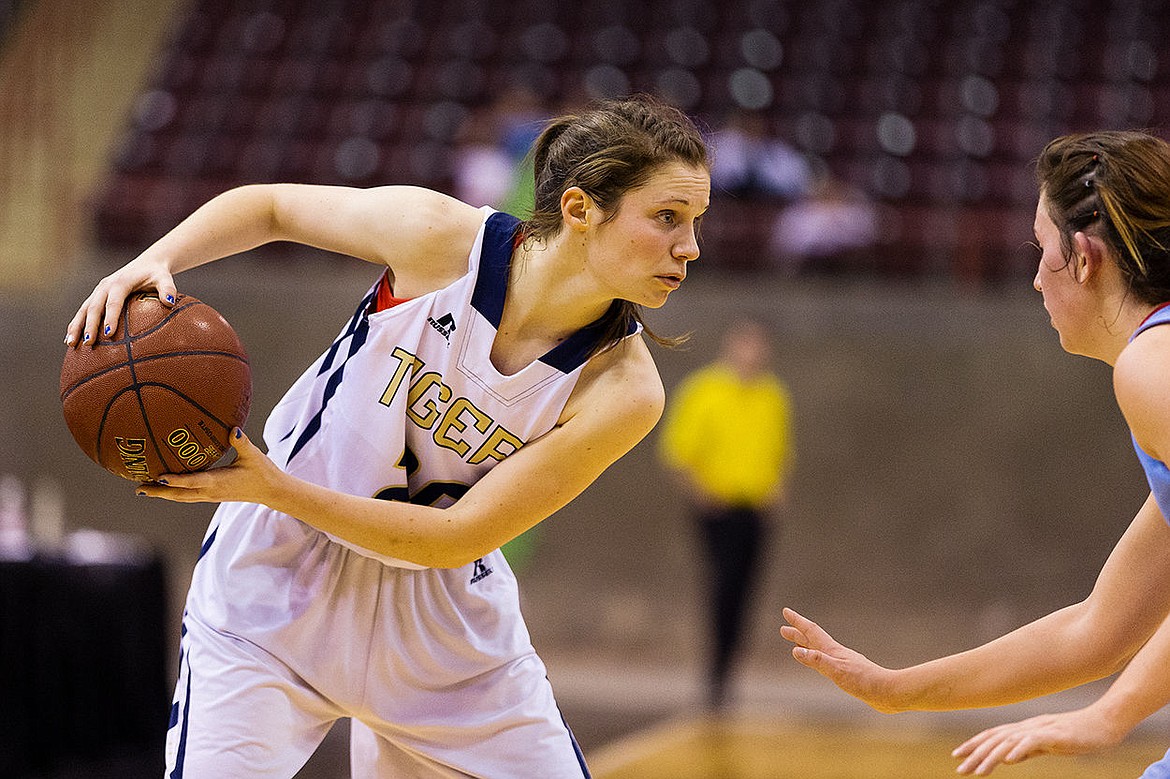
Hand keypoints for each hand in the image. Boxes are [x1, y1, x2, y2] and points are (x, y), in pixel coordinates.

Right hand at [65, 256, 178, 346]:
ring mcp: (99, 290)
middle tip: (88, 343)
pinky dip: (76, 323)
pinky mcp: (97, 295)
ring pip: (84, 309)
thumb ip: (168, 289)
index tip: (108, 334)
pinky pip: (84, 310)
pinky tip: (71, 339)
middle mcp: (106, 286)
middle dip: (90, 325)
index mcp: (121, 282)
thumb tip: (170, 302)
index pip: (114, 301)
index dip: (110, 317)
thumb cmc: (157, 274)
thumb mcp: (164, 279)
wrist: (147, 263)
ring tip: (70, 344)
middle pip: (94, 307)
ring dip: (76, 326)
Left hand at [137, 429, 281, 506]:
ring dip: (163, 494)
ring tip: (144, 489)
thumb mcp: (252, 455)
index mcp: (218, 482)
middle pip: (179, 495)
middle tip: (138, 487)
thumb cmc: (263, 472)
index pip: (192, 482)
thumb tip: (232, 428)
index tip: (158, 477)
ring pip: (181, 497)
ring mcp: (210, 496)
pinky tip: (165, 487)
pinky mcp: (212, 495)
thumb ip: (241, 442)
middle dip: (158, 492)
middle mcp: (210, 492)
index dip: (175, 481)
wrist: (271, 491)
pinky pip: (187, 496)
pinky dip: (173, 492)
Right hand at [780, 607, 901, 712]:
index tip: (786, 611)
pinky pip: (827, 661)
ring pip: (820, 650)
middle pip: (814, 640)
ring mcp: (843, 663)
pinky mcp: (849, 673)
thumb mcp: (837, 672)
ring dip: (807, 646)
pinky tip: (822, 664)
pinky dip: (818, 658)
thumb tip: (795, 651)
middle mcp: (837, 654)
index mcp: (833, 651)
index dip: (798, 622)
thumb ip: (817, 661)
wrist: (888, 692)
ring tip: (798, 645)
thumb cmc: (864, 682)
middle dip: (798, 634)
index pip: (811, 632)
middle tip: (784, 629)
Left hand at [952, 708, 1127, 775]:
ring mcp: (1040, 729)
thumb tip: (1008, 757)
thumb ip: (1027, 749)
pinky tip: (1009, 759)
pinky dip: (1020, 749)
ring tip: (978, 771)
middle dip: (975, 753)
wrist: (1102, 723)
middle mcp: (1027, 727)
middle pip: (996, 739)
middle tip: (960, 768)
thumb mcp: (1046, 743)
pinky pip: (1034, 742)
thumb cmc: (1075, 734)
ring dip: (992, 756)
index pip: (993, 735)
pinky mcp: (1055, 734)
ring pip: (1009, 741)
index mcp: (1024, 728)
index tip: (957, 755)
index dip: (974, 743)